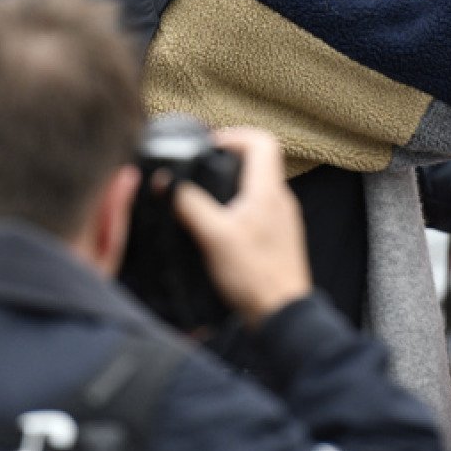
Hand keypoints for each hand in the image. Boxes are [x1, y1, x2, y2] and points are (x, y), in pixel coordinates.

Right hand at [174, 127, 311, 326]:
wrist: (281, 314)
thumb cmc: (254, 276)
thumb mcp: (213, 236)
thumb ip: (189, 205)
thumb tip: (168, 183)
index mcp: (268, 191)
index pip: (262, 141)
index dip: (234, 136)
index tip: (210, 147)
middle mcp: (280, 199)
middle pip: (260, 160)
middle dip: (229, 159)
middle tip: (202, 168)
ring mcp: (282, 218)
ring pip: (259, 185)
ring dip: (233, 183)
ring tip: (206, 196)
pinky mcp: (279, 237)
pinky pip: (260, 207)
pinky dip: (240, 206)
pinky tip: (220, 225)